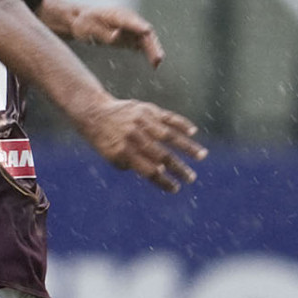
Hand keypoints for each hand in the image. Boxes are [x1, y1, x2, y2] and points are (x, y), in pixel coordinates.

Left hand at [71, 6, 163, 69]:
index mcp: (116, 14)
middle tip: (158, 57)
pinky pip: (144, 45)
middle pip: (144, 31)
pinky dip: (149, 54)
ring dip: (154, 50)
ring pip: (147, 39)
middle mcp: (129, 19)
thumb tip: (116, 37)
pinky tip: (154, 65)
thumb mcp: (89, 28)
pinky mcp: (132, 37)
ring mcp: (132, 28)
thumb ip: (103, 33)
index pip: (129, 20)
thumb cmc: (85, 23)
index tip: (146, 31)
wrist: (84, 21)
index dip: (138, 25)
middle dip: (151, 43)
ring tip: (157, 64)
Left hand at [81, 97, 206, 192]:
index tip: (176, 188)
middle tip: (191, 178)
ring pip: (169, 135)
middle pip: (161, 155)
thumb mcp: (111, 156)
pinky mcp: (147, 109)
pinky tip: (193, 132)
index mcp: (124, 151)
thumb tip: (159, 169)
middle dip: (178, 168)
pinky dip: (181, 123)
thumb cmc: (106, 140)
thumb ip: (132, 164)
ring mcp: (142, 121)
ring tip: (202, 155)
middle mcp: (134, 136)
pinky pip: (167, 116)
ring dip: (187, 146)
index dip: (163, 181)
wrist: (95, 113)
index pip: (148, 170)